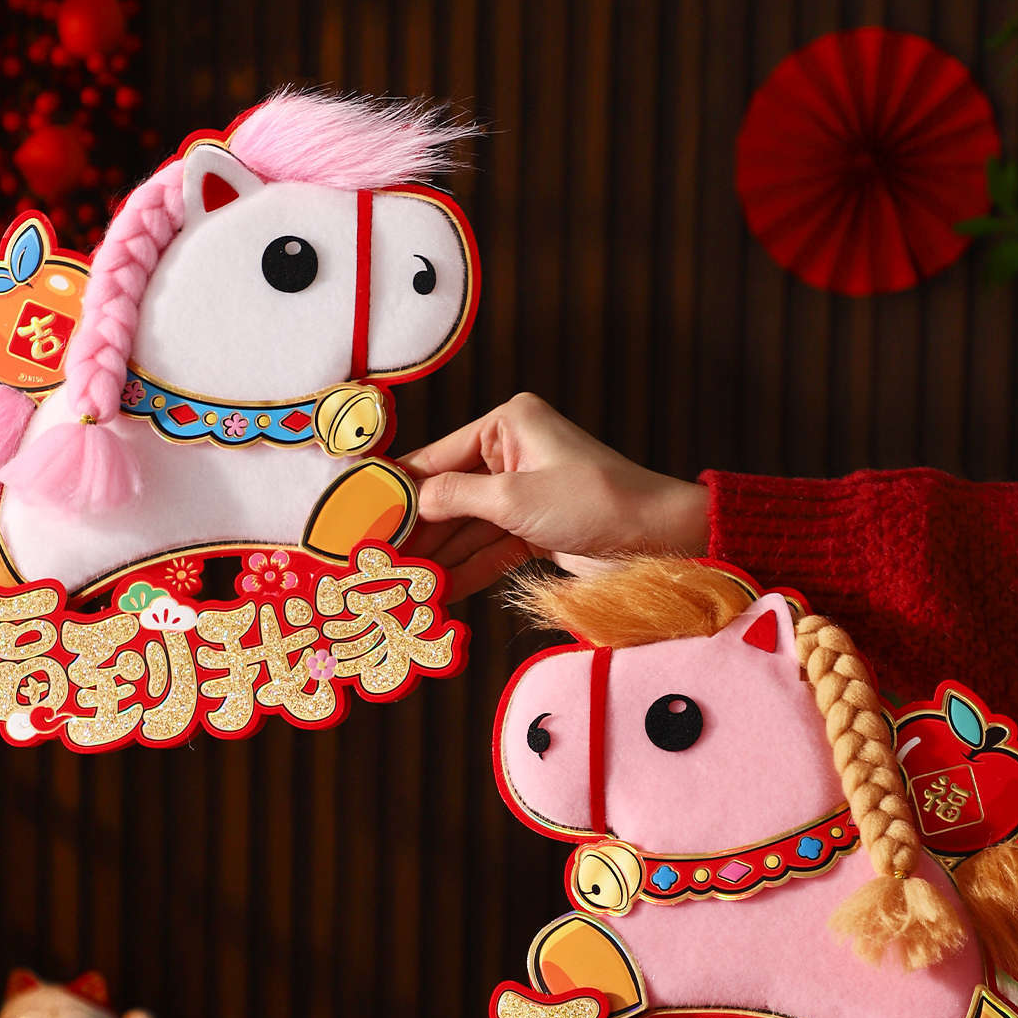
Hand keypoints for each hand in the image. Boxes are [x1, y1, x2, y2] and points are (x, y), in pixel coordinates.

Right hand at [400, 393, 708, 598]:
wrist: (656, 538)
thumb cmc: (595, 501)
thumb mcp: (515, 498)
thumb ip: (455, 499)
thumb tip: (408, 500)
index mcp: (508, 425)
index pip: (436, 457)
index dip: (398, 490)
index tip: (361, 516)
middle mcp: (511, 453)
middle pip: (447, 496)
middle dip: (415, 531)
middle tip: (375, 560)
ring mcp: (522, 493)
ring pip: (465, 528)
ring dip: (436, 557)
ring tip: (399, 584)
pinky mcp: (534, 528)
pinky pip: (487, 549)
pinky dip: (465, 570)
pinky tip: (436, 591)